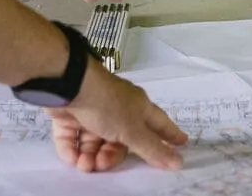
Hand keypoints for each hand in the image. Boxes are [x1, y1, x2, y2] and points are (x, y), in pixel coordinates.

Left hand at [44, 64, 186, 172]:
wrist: (70, 87)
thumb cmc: (108, 105)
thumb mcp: (133, 131)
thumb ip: (153, 149)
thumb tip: (179, 163)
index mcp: (137, 107)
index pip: (158, 124)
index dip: (169, 134)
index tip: (181, 142)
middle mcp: (117, 109)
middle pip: (121, 141)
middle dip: (112, 156)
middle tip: (103, 164)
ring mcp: (93, 112)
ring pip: (95, 143)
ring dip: (90, 157)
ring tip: (84, 165)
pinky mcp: (71, 116)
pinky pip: (74, 139)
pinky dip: (72, 150)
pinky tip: (73, 158)